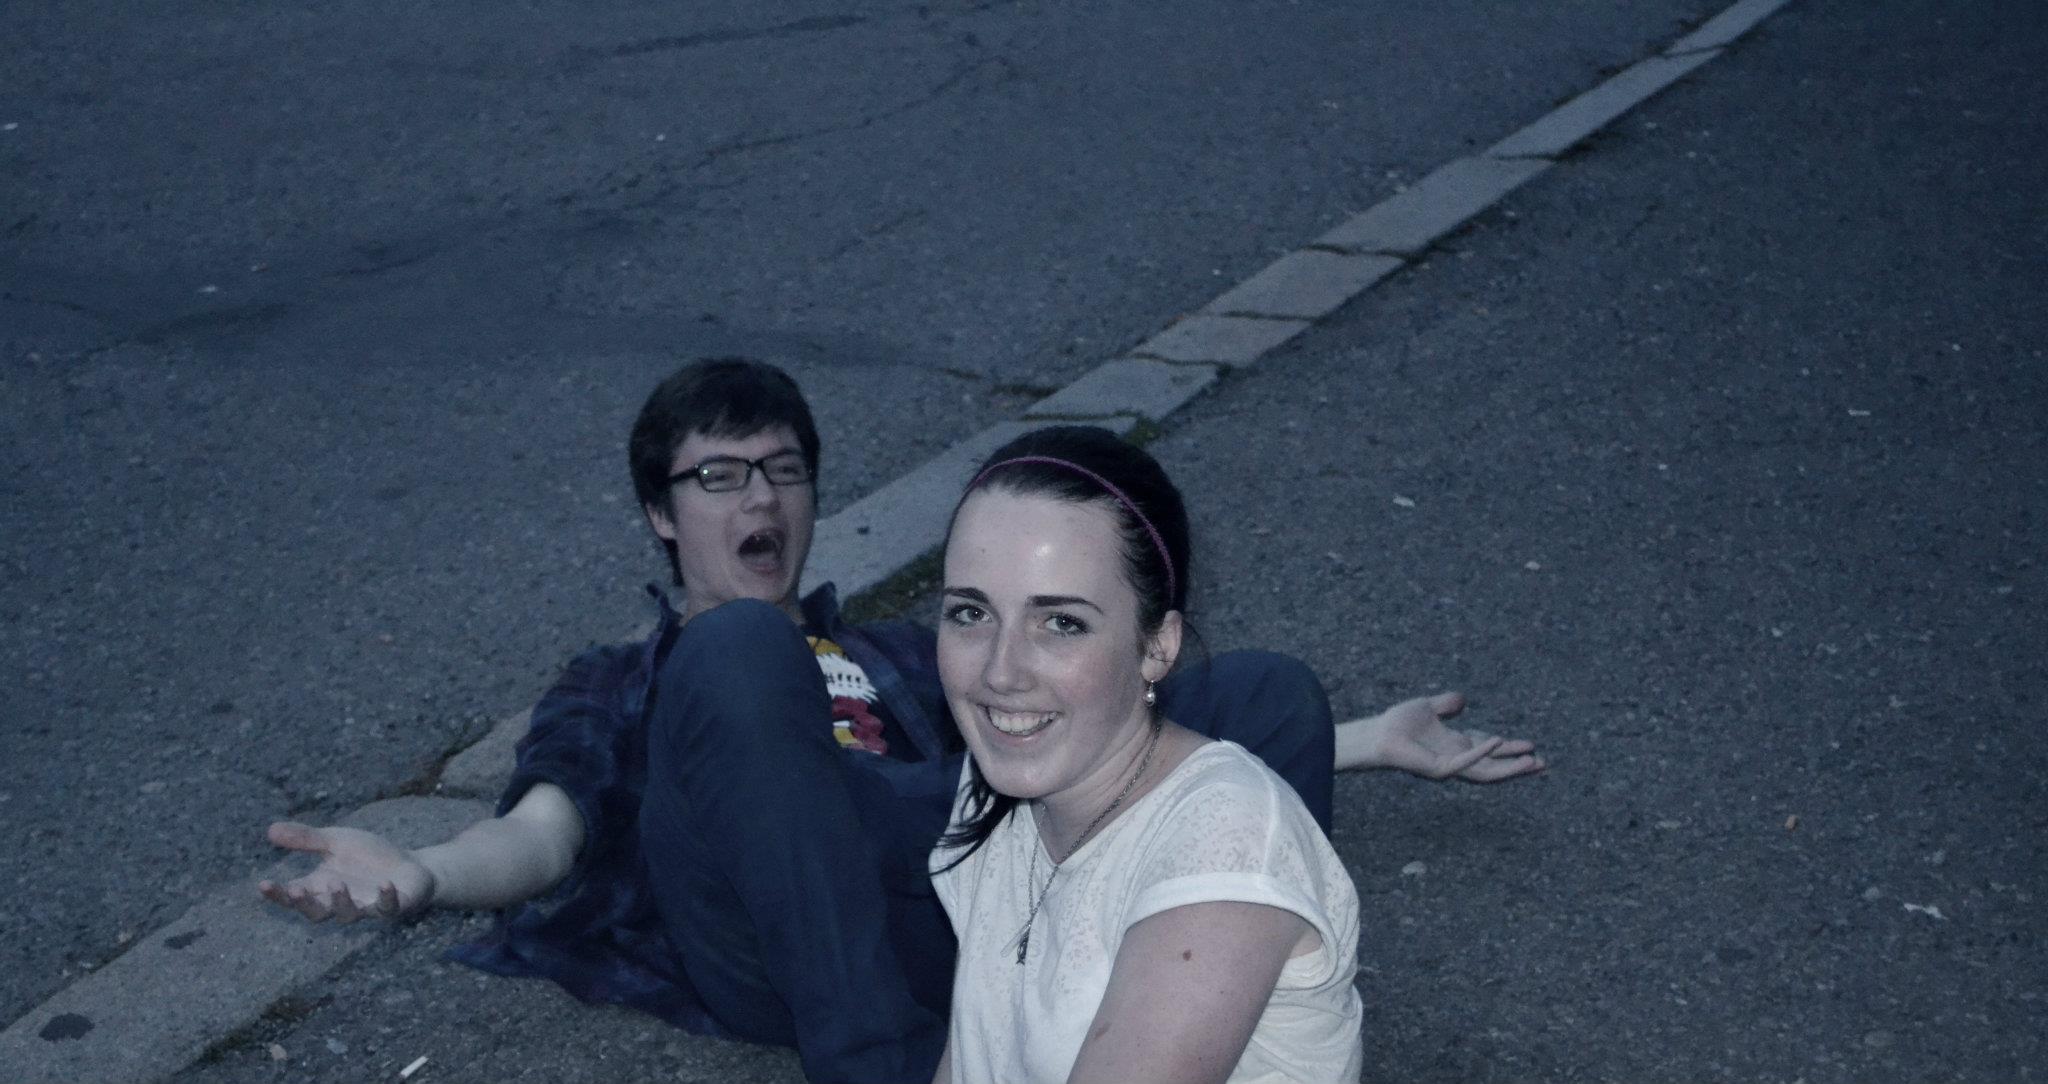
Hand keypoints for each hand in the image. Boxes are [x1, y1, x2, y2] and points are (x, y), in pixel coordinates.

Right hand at [257, 821, 435, 922]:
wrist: (410, 867)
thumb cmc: (369, 857)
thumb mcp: (336, 841)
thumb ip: (306, 839)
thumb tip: (270, 830)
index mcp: (321, 888)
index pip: (293, 896)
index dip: (277, 894)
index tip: (263, 884)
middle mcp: (340, 903)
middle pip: (315, 913)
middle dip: (305, 904)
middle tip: (296, 891)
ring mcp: (366, 907)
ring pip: (348, 915)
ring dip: (341, 901)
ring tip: (336, 883)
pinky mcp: (393, 907)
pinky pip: (387, 908)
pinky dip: (385, 897)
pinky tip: (384, 884)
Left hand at [1336, 692, 1544, 781]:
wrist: (1377, 734)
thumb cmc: (1398, 724)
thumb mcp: (1428, 708)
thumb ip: (1446, 705)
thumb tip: (1463, 700)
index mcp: (1456, 745)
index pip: (1489, 750)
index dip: (1510, 749)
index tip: (1531, 745)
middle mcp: (1456, 758)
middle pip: (1494, 766)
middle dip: (1518, 765)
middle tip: (1543, 764)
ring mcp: (1449, 766)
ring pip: (1486, 772)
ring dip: (1510, 767)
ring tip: (1533, 762)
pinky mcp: (1439, 769)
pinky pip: (1465, 761)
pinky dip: (1482, 752)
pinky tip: (1498, 740)